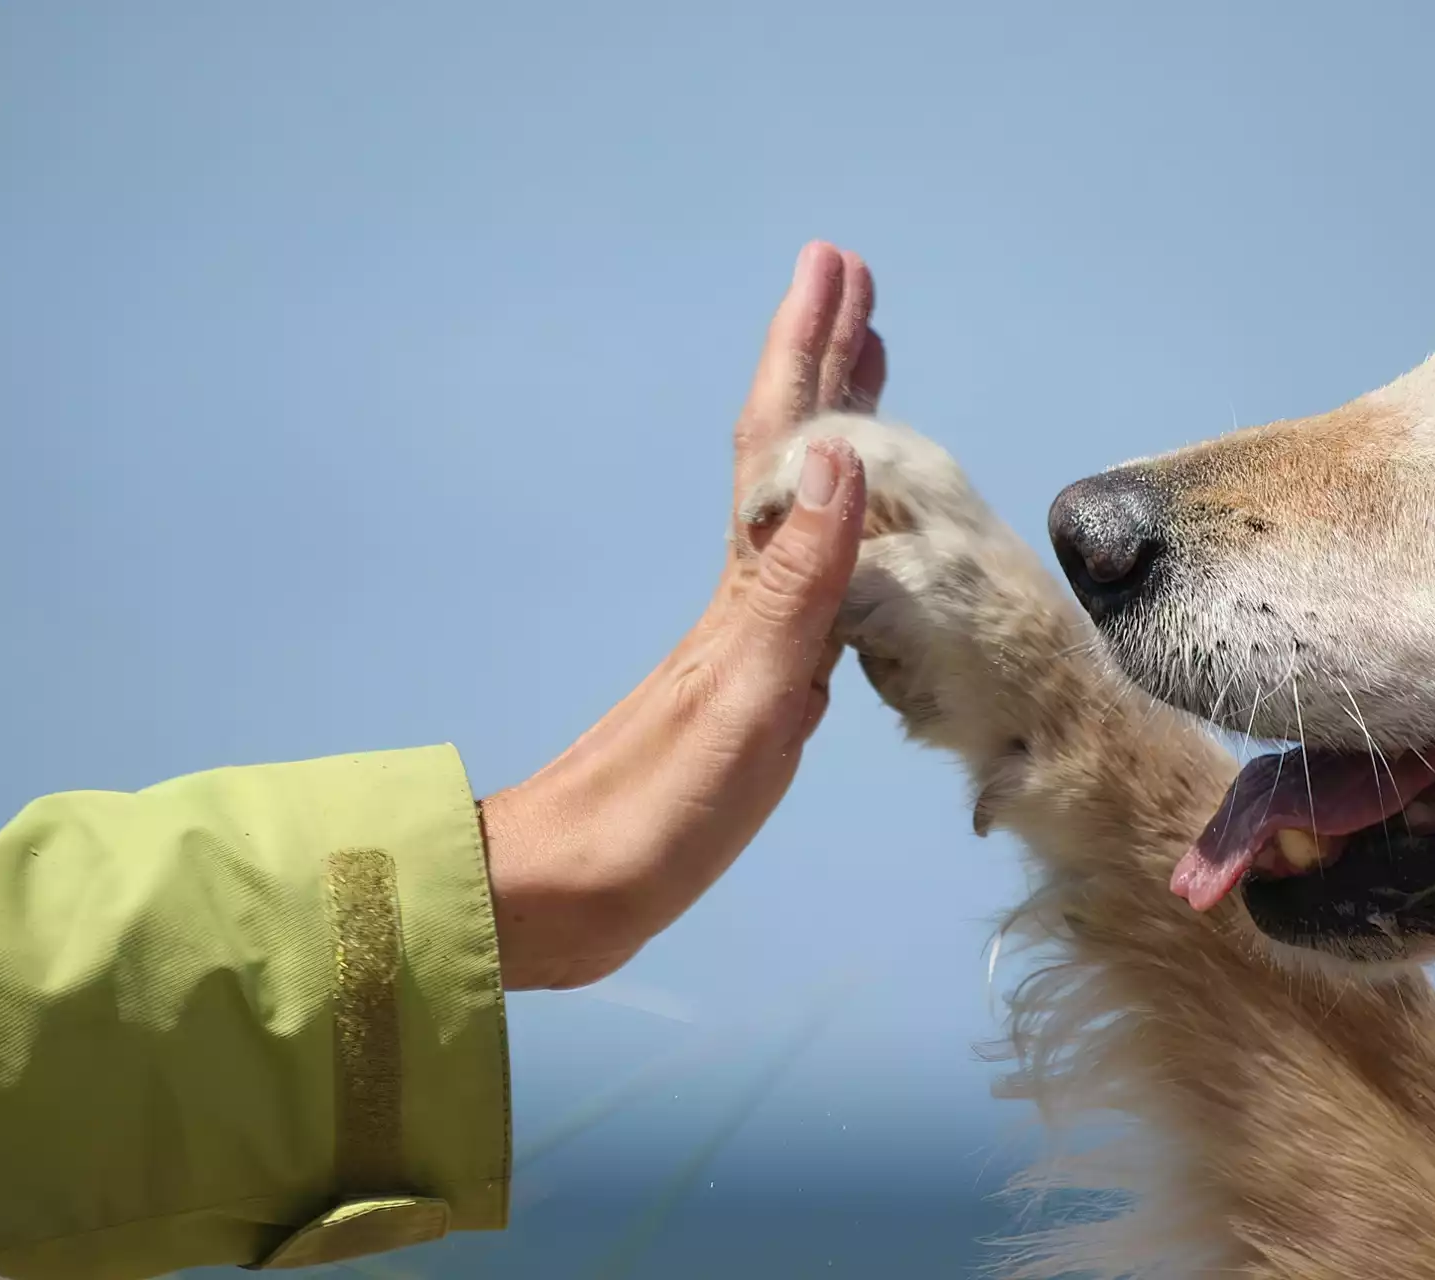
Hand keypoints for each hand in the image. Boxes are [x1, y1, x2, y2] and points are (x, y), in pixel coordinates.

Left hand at [479, 242, 884, 989]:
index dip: (810, 353)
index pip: (784, 443)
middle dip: (823, 365)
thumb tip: (844, 456)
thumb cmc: (656, 811)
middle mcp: (745, 594)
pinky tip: (850, 534)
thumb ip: (798, 584)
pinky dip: (839, 526)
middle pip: (789, 455)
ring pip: (801, 505)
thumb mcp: (746, 696)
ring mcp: (744, 637)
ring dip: (834, 432)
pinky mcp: (750, 685)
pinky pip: (810, 570)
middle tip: (856, 286)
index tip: (836, 268)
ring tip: (865, 374)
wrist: (569, 897)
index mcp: (746, 588)